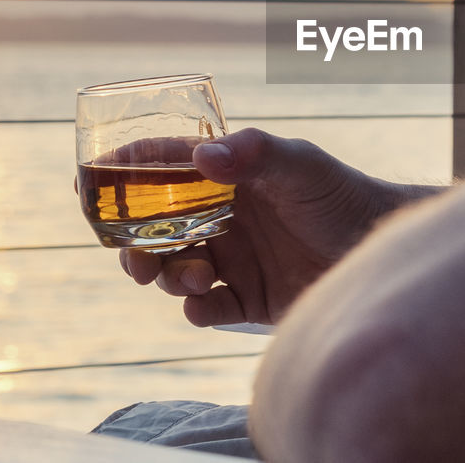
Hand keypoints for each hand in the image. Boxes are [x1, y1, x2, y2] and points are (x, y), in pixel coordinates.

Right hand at [117, 128, 437, 325]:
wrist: (380, 251)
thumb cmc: (343, 196)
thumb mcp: (301, 165)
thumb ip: (255, 155)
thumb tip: (203, 157)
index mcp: (226, 177)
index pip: (158, 169)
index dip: (117, 175)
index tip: (84, 185)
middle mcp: (222, 216)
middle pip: (153, 228)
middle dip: (132, 244)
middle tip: (137, 258)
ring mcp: (234, 259)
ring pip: (172, 270)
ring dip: (168, 276)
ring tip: (195, 277)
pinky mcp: (249, 300)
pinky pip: (205, 310)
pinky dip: (197, 310)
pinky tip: (207, 304)